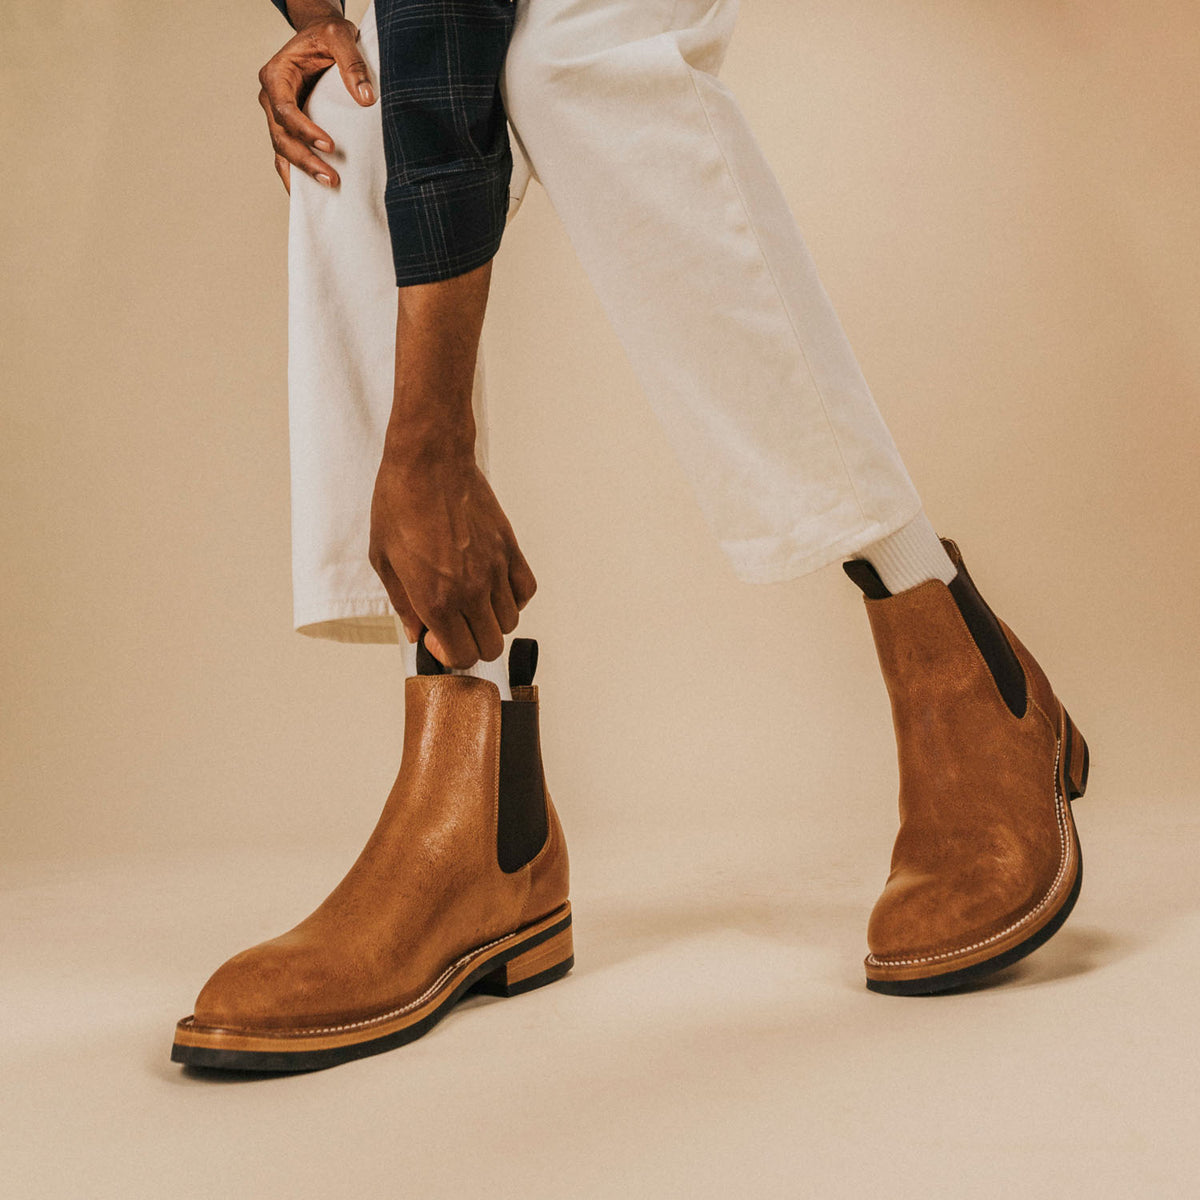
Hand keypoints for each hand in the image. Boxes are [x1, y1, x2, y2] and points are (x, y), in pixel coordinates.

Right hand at [258, 8, 375, 193]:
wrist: (320, 35)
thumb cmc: (326, 34)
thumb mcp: (340, 36)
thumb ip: (352, 64)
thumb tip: (367, 99)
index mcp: (276, 75)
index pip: (285, 110)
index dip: (305, 130)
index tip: (330, 145)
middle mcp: (271, 97)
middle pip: (281, 136)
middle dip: (304, 160)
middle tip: (331, 179)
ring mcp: (278, 115)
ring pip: (282, 150)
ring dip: (302, 172)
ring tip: (329, 187)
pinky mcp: (289, 126)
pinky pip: (288, 154)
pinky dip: (299, 174)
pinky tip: (314, 193)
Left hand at [369, 453, 536, 668]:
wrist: (428, 461)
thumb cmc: (399, 503)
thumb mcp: (383, 559)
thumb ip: (402, 603)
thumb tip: (415, 631)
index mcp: (434, 598)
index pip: (461, 655)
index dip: (448, 653)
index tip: (435, 637)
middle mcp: (470, 590)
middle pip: (490, 646)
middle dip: (471, 643)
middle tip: (454, 624)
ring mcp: (495, 569)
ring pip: (510, 622)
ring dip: (491, 620)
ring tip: (471, 601)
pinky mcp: (510, 548)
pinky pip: (525, 590)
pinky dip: (513, 597)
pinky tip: (493, 586)